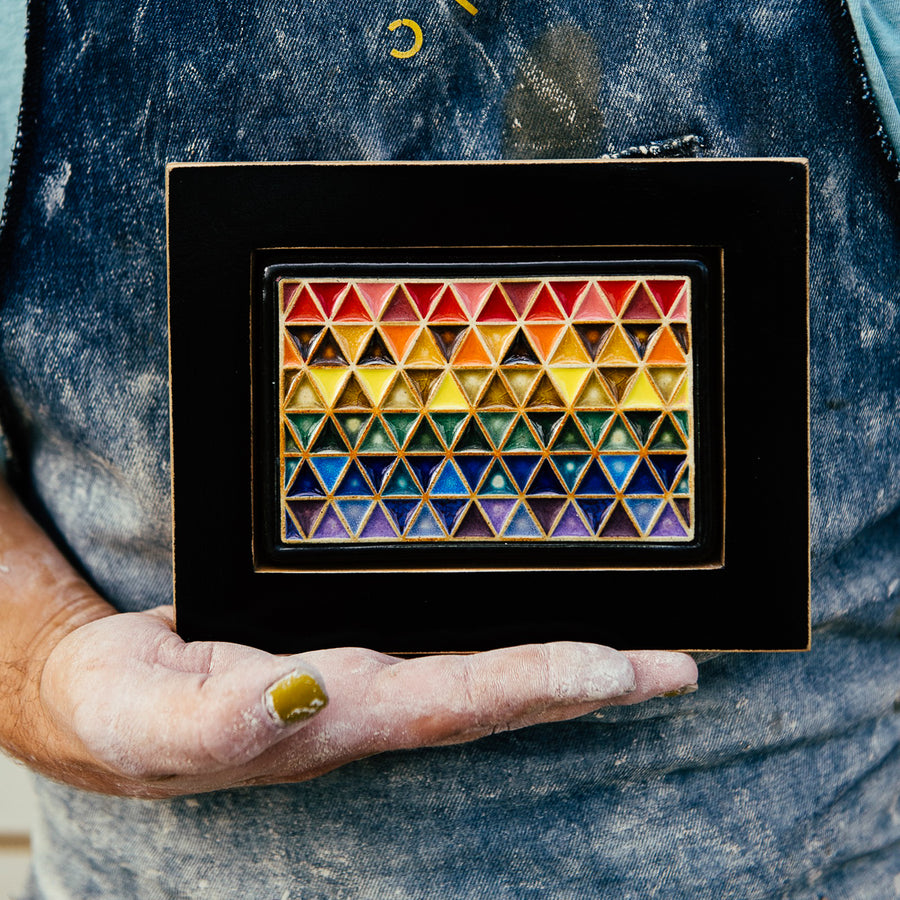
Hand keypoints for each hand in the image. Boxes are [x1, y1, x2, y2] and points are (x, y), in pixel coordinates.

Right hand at [38, 605, 696, 797]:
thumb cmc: (134, 712)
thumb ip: (224, 716)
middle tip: (678, 668)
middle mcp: (370, 705)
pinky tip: (544, 631)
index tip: (613, 669)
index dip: (532, 682)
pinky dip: (512, 646)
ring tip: (650, 657)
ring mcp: (369, 684)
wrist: (109, 710)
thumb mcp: (156, 716)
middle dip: (590, 683)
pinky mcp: (354, 656)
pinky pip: (450, 649)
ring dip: (570, 668)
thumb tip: (305, 696)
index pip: (452, 701)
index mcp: (332, 719)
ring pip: (487, 676)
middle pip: (498, 695)